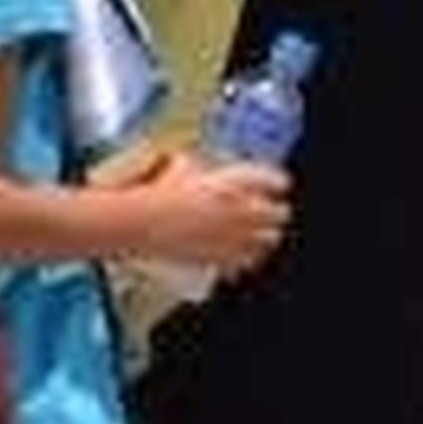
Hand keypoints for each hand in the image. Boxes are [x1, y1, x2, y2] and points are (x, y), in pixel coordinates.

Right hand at [140, 155, 291, 273]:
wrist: (142, 222)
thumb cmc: (158, 194)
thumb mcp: (179, 168)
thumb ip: (194, 165)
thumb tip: (189, 162)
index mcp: (238, 181)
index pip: (279, 181)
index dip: (274, 183)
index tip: (271, 185)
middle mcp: (245, 208)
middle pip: (281, 213)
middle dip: (273, 213)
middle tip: (263, 213)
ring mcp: (237, 235)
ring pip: (271, 239)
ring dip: (263, 236)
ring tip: (252, 235)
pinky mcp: (226, 257)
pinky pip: (249, 261)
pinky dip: (245, 258)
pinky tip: (235, 253)